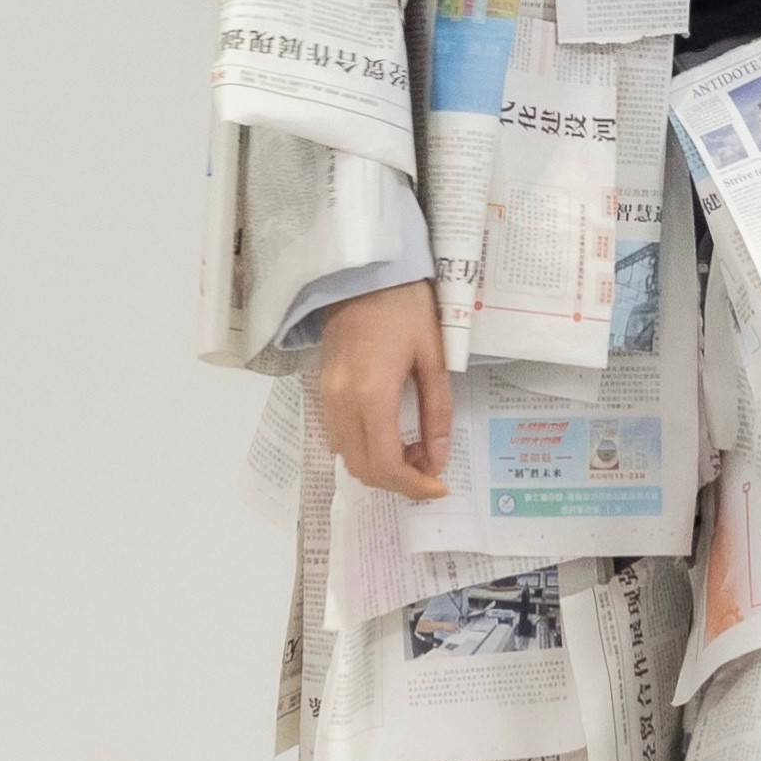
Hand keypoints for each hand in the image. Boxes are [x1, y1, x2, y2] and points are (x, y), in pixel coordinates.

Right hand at [318, 278, 451, 499]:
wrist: (362, 273)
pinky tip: (391, 435)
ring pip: (347, 457)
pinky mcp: (322, 389)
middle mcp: (341, 402)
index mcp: (371, 394)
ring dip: (381, 467)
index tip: (439, 486)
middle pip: (363, 469)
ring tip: (414, 450)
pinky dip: (365, 449)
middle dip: (399, 481)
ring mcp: (326, 396)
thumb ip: (437, 412)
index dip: (414, 486)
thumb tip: (438, 459)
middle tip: (430, 468)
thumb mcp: (433, 357)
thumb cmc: (404, 307)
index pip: (386, 464)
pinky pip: (339, 437)